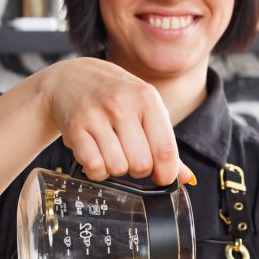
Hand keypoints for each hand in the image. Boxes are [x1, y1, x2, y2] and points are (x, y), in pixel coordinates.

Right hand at [37, 58, 193, 184]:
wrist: (72, 78)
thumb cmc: (116, 96)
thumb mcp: (146, 109)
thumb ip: (165, 143)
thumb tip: (186, 180)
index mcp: (147, 98)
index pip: (165, 149)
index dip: (166, 173)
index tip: (163, 178)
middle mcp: (121, 105)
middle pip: (141, 164)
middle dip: (140, 170)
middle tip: (133, 158)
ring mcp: (96, 116)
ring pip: (117, 168)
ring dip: (117, 170)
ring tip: (113, 153)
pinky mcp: (74, 128)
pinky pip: (93, 167)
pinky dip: (97, 171)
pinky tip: (98, 157)